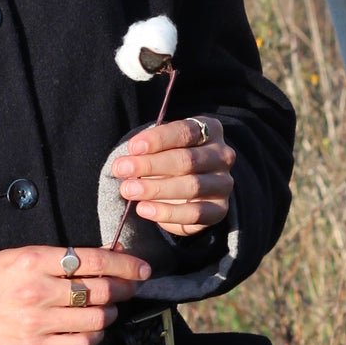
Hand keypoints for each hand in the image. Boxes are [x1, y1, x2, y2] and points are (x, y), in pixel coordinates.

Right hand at [0, 246, 149, 344]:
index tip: (142, 268)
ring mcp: (37, 321)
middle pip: (100, 290)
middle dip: (124, 289)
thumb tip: (107, 256)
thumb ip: (62, 257)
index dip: (124, 264)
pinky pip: (80, 344)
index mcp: (33, 260)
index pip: (92, 259)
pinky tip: (92, 330)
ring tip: (108, 308)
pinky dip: (94, 337)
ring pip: (96, 318)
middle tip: (130, 288)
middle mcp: (37, 290)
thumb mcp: (22, 257)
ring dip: (110, 313)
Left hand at [112, 117, 234, 237]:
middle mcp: (222, 156)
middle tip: (122, 169)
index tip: (133, 148)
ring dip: (155, 189)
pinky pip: (194, 214)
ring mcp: (223, 184)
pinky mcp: (219, 210)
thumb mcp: (162, 147)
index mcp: (210, 130)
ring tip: (128, 190)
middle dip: (150, 165)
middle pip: (187, 160)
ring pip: (191, 186)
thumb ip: (149, 150)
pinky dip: (166, 212)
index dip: (158, 139)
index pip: (186, 131)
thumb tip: (127, 162)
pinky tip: (143, 209)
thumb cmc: (171, 159)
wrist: (190, 189)